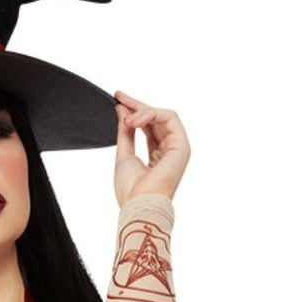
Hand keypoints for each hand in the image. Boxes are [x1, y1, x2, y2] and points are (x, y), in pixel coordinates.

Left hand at [112, 91, 188, 205]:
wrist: (139, 205)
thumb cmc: (131, 190)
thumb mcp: (124, 154)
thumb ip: (125, 132)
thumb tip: (122, 110)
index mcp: (157, 156)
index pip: (147, 126)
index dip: (133, 111)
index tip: (118, 101)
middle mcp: (169, 150)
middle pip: (154, 119)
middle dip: (136, 105)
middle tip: (119, 97)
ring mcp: (177, 148)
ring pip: (162, 115)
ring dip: (142, 112)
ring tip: (126, 120)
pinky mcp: (182, 145)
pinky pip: (169, 118)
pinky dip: (150, 115)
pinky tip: (134, 121)